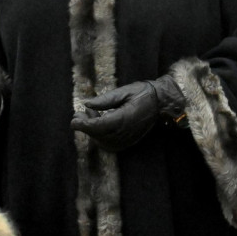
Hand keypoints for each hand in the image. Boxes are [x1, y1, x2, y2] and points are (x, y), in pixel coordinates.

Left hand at [70, 76, 184, 151]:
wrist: (162, 103)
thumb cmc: (144, 93)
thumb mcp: (125, 91)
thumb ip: (105, 100)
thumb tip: (87, 104)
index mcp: (124, 118)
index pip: (98, 127)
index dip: (83, 125)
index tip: (74, 120)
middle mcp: (125, 132)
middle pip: (97, 135)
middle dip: (85, 127)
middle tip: (78, 114)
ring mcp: (127, 139)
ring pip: (101, 141)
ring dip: (92, 131)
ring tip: (90, 115)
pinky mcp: (128, 141)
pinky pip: (109, 144)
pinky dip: (100, 136)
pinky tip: (99, 122)